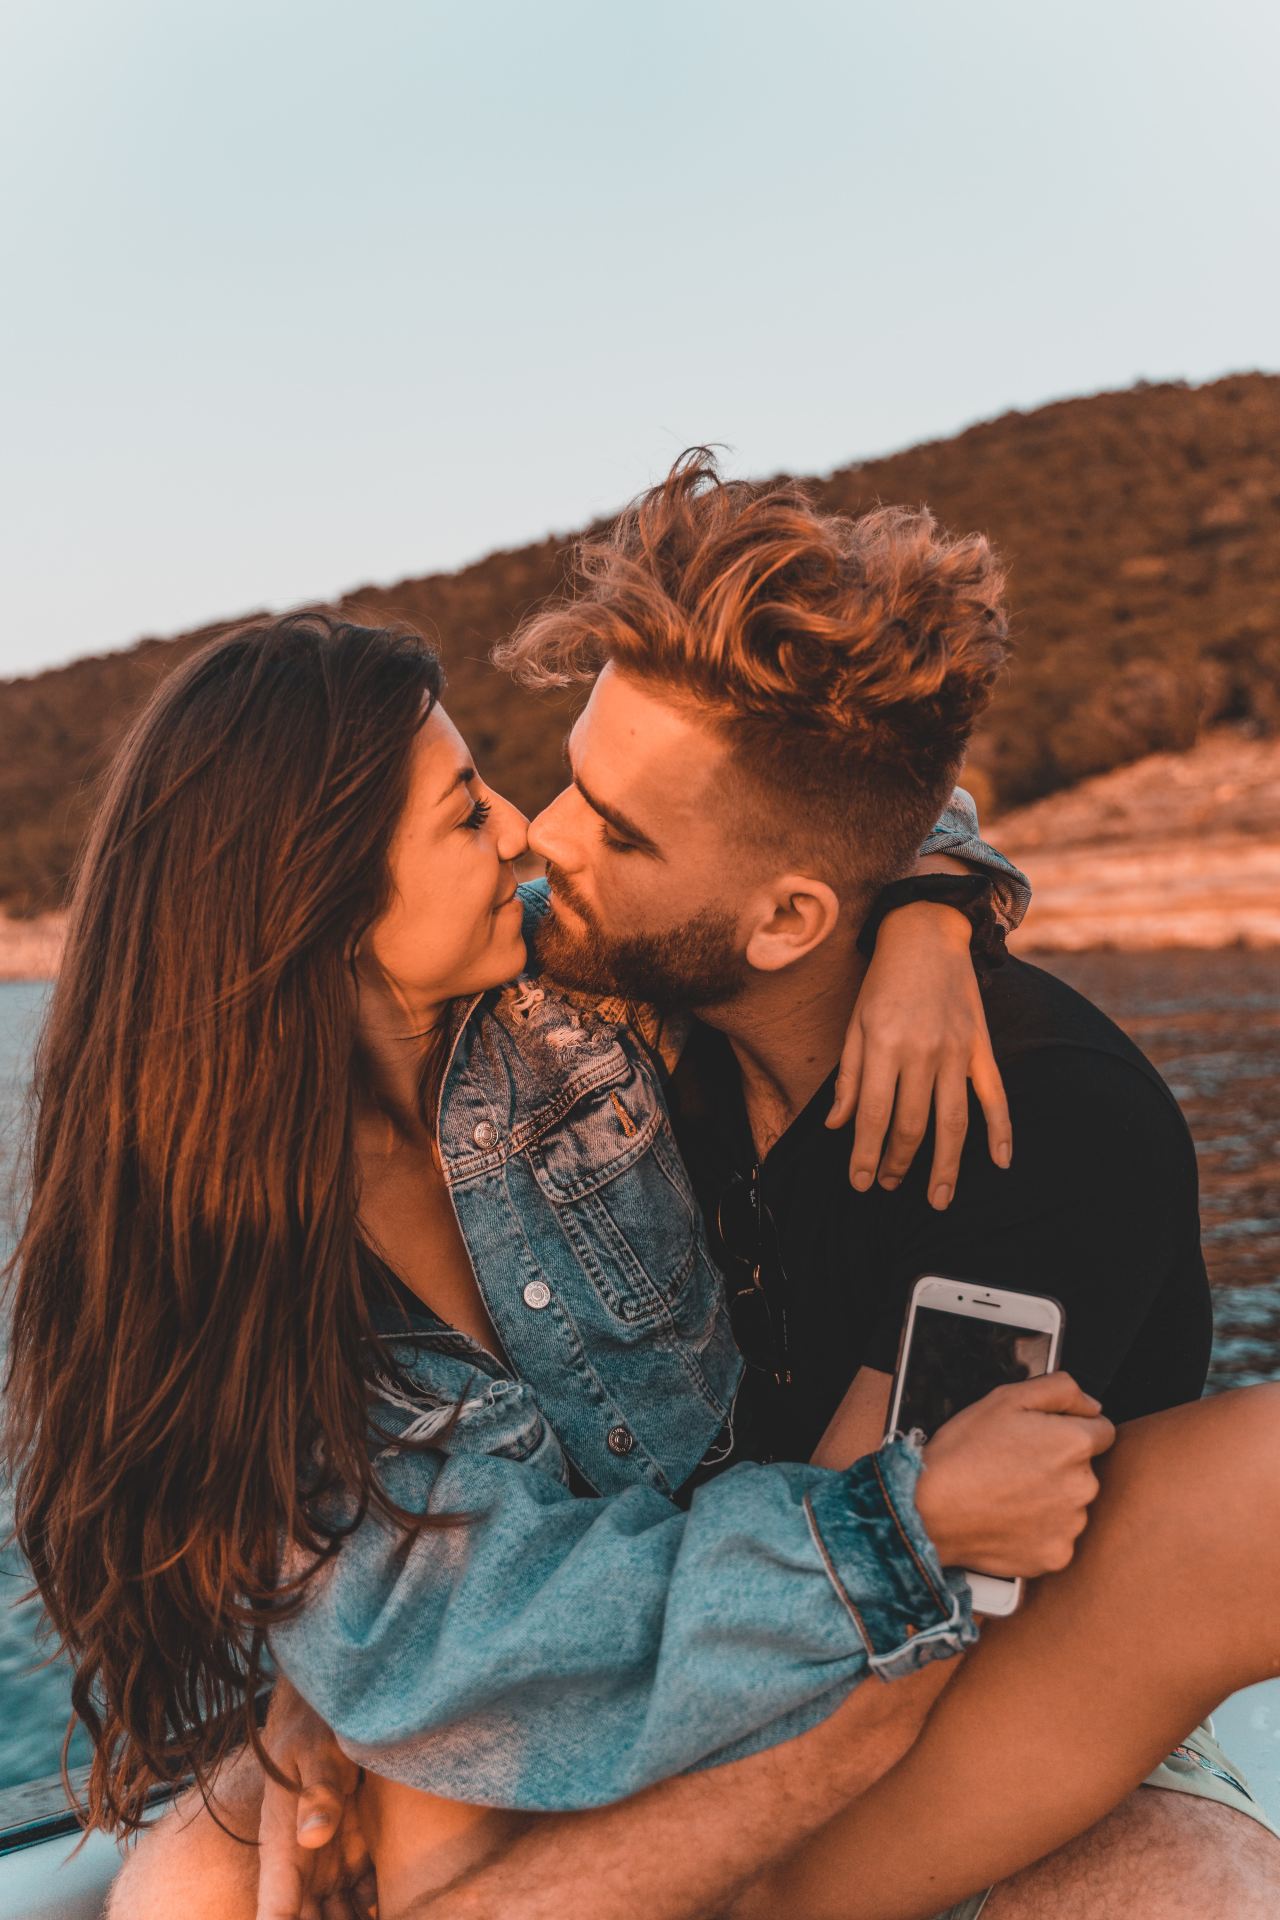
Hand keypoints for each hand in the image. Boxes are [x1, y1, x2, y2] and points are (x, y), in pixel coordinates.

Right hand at [256, 1676, 374, 1919]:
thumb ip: (318, 1787)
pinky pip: (363, 1899)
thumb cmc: (314, 1728)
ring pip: (335, 1916)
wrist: (327, 1715)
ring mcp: (328, 1863)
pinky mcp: (353, 1855)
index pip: (276, 1907)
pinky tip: (402, 1913)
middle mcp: (302, 1863)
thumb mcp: (316, 1749)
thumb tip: (314, 1831)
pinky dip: (374, 1913)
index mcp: (282, 1844)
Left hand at [828, 901, 1010, 1207]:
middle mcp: (922, 1051)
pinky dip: (1001, 1131)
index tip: (860, 1183)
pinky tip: (1000, 1162)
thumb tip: (837, 1126)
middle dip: (899, 1164)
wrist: (927, 934)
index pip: (874, 1116)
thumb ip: (849, 1078)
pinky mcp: (980, 1047)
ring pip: (953, 1122)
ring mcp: (957, 1051)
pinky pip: (995, 1097)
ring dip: (946, 1166)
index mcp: (884, 1045)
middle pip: (912, 1125)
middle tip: (889, 1186)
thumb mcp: (855, 1024)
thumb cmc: (883, 982)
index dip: (866, 1155)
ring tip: (938, 1197)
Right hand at [915, 1371, 1115, 1577]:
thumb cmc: (962, 1453)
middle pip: (1085, 1468)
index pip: (1102, 1430)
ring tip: (1008, 1492)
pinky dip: (1039, 1530)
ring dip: (1050, 1497)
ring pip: (1071, 1503)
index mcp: (1074, 1444)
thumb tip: (1091, 1404)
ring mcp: (1071, 1525)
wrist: (929, 1510)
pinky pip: (1056, 1537)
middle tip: (1016, 1463)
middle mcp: (1083, 1486)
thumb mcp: (1005, 1398)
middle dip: (1059, 1464)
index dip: (1071, 1427)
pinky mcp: (1056, 1555)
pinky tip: (1010, 1518)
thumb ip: (1060, 1390)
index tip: (1044, 1437)